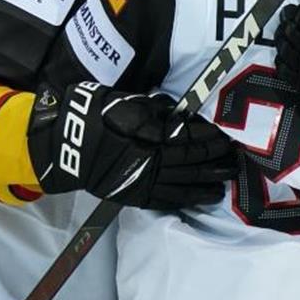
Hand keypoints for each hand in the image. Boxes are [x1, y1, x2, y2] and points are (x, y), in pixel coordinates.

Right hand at [27, 82, 237, 208]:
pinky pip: (167, 199)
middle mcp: (150, 160)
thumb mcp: (123, 100)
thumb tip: (178, 111)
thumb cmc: (92, 115)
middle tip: (236, 157)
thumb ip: (153, 109)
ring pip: (184, 183)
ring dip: (208, 181)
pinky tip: (204, 197)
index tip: (226, 133)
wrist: (63, 145)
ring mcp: (143, 180)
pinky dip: (188, 199)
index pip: (187, 135)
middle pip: (190, 160)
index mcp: (148, 134)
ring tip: (227, 179)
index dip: (209, 135)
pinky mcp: (135, 195)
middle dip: (215, 158)